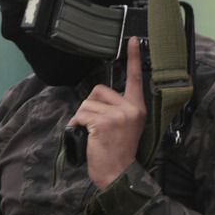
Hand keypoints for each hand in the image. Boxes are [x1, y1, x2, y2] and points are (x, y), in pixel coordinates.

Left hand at [68, 36, 146, 188]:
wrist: (118, 174)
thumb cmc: (118, 153)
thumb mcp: (125, 127)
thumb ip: (117, 110)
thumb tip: (97, 100)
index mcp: (137, 107)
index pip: (136, 78)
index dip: (133, 58)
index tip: (132, 40)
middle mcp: (130, 108)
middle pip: (98, 91)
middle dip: (89, 106)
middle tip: (94, 126)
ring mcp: (118, 115)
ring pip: (86, 104)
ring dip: (81, 118)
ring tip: (91, 134)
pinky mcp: (103, 123)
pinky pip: (81, 115)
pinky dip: (77, 125)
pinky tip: (85, 137)